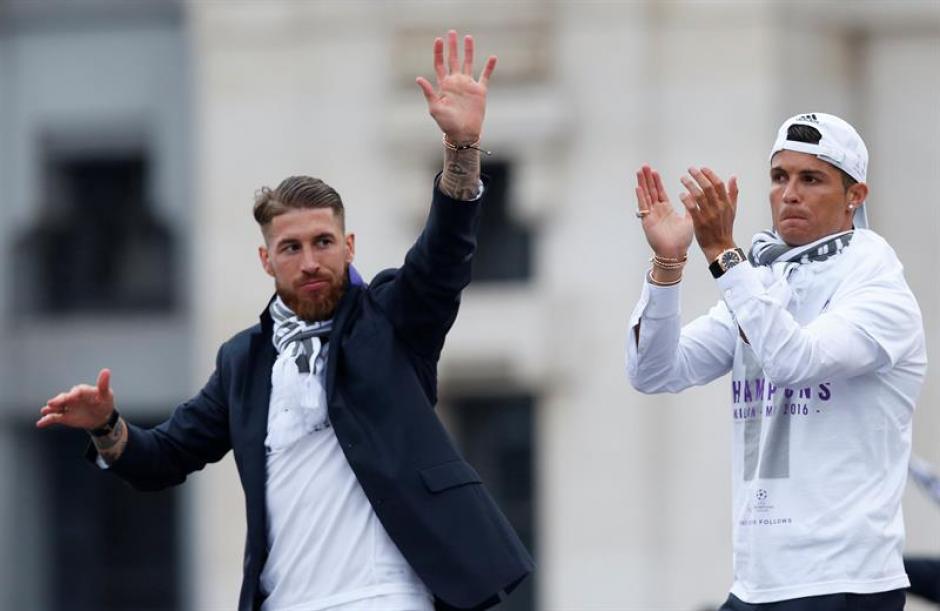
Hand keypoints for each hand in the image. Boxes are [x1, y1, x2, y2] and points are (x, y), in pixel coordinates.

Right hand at [37, 369, 115, 429]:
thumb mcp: (106, 394)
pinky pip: (53, 418)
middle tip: (52, 403)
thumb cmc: (104, 403)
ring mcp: (66, 407)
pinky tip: (40, 423)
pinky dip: (46, 420)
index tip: (72, 396)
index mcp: (82, 390)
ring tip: (44, 411)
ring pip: (56, 407)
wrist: (101, 417)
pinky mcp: (63, 417)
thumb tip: (106, 371)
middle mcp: (71, 397)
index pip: (77, 391)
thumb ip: (103, 384)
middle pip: (63, 398)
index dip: (74, 394)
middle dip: (58, 400)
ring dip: (50, 409)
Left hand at [416, 30, 495, 144]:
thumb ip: (428, 92)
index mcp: (444, 85)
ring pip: (468, 63)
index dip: (439, 52)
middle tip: (452, 32)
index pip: (440, 64)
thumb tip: (418, 78)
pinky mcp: (480, 91)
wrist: (463, 134)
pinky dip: (489, 67)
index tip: (439, 40)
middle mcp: (456, 82)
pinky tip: (493, 57)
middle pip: (453, 59)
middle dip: (452, 46)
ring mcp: (468, 85)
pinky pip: (485, 76)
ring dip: (468, 51)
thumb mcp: (434, 108)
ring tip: (468, 37)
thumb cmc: (446, 124)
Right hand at [635, 165, 692, 258]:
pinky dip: (641, 197)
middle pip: (651, 191)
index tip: (654, 172)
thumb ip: (690, 208)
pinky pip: (643, 207)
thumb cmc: (682, 240)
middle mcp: (657, 211)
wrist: (676, 252)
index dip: (657, 182)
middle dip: (647, 179)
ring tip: (640, 172)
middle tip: (645, 166)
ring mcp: (651, 215)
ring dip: (642, 183)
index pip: (660, 192)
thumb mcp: (689, 220)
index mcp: (666, 210)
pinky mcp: (647, 221)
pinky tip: (638, 187)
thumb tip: (695, 197)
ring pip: (646, 196)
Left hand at [679, 166, 738, 261]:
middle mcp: (718, 207)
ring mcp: (709, 215)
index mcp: (726, 203)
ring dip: (690, 185)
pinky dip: (686, 200)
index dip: (710, 174)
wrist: (720, 246)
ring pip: (699, 196)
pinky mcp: (700, 222)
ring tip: (683, 178)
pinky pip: (692, 208)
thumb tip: (733, 177)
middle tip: (690, 169)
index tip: (702, 168)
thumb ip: (733, 193)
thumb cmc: (725, 228)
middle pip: (708, 187)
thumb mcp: (732, 210)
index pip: (719, 184)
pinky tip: (681, 194)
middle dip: (698, 176)